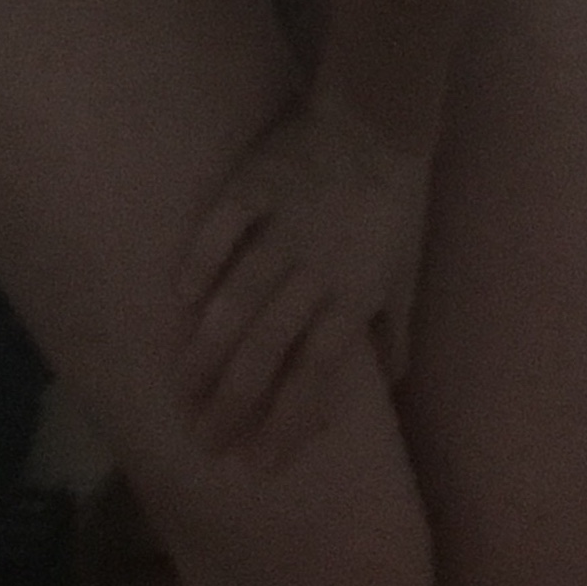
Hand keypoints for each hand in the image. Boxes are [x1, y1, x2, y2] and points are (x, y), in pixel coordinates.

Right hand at [172, 88, 432, 469]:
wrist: (382, 119)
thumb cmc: (395, 201)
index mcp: (354, 296)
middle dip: (236, 406)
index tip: (258, 467)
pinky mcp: (256, 186)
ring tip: (183, 395)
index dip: (286, 425)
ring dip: (207, 353)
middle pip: (268, 351)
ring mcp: (283, 227)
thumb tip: (394, 384)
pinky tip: (180, 299)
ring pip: (238, 301)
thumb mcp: (406, 270)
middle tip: (205, 445)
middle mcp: (316, 270)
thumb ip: (395, 328)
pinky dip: (201, 262)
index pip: (315, 377)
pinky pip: (222, 228)